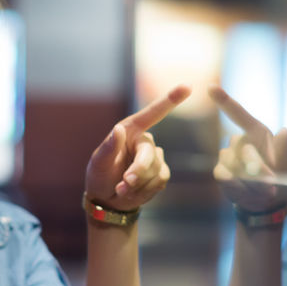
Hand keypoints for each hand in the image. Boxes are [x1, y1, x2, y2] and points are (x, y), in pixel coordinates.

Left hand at [85, 84, 191, 211]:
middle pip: (150, 155)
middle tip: (124, 184)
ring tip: (121, 190)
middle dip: (138, 172)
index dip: (171, 100)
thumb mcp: (98, 163)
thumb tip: (118, 129)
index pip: (153, 113)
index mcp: (130, 130)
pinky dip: (144, 190)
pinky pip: (159, 181)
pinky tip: (132, 192)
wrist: (107, 199)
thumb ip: (109, 147)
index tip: (188, 87)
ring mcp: (155, 157)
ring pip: (155, 171)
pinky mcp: (161, 173)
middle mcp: (144, 141)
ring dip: (137, 184)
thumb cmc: (100, 176)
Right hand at [209, 85, 286, 211]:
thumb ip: (284, 149)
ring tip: (265, 191)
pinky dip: (239, 187)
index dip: (224, 100)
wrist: (267, 202)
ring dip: (251, 181)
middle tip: (272, 182)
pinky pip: (225, 176)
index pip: (239, 114)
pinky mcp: (221, 172)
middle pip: (241, 148)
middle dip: (257, 167)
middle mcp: (240, 141)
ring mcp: (228, 156)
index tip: (210, 88)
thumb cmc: (281, 177)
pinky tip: (248, 193)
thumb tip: (284, 131)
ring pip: (233, 164)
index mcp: (257, 132)